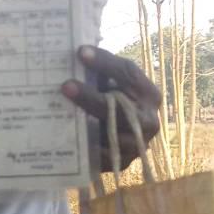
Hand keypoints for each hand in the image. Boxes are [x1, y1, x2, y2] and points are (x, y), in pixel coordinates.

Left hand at [60, 45, 160, 171]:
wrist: (127, 136)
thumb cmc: (116, 102)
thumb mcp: (112, 85)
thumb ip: (98, 72)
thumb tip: (75, 51)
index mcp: (147, 92)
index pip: (128, 73)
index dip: (104, 62)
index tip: (80, 52)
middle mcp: (148, 118)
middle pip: (120, 107)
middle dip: (90, 97)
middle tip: (65, 85)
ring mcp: (138, 143)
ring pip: (114, 136)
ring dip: (89, 125)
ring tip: (64, 115)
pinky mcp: (124, 161)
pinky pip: (107, 158)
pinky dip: (90, 150)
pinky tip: (71, 141)